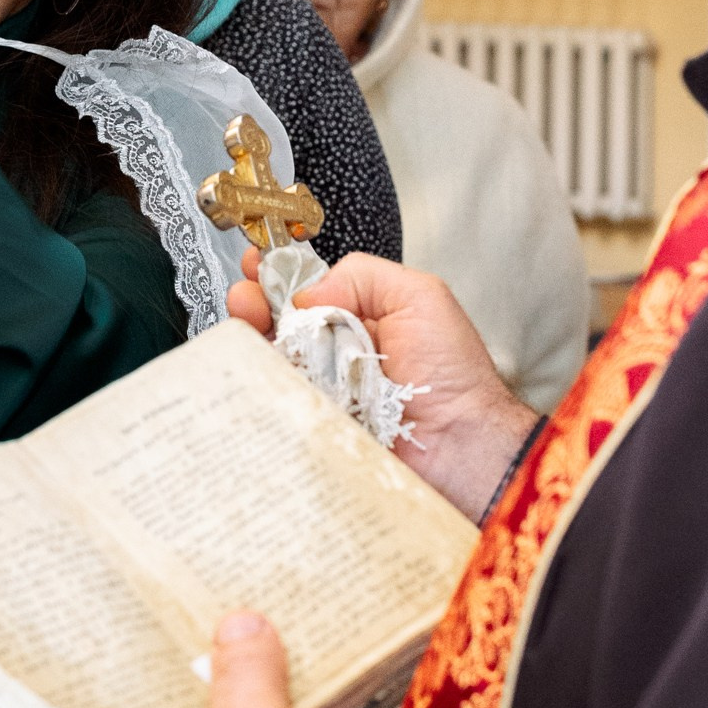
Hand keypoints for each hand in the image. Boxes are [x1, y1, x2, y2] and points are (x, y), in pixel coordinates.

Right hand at [230, 252, 535, 523]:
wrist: (459, 443)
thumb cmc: (453, 375)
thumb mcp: (419, 296)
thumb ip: (363, 276)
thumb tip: (307, 290)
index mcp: (361, 316)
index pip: (307, 288)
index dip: (278, 273)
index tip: (258, 263)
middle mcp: (336, 351)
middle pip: (277, 321)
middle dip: (253, 301)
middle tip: (248, 298)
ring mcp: (321, 390)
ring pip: (269, 360)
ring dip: (251, 339)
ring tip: (250, 326)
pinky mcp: (313, 424)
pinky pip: (275, 403)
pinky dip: (260, 384)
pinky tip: (258, 369)